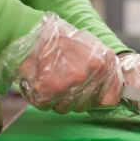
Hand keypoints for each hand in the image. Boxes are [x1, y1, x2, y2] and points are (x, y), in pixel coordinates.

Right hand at [0, 12, 122, 112]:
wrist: (28, 31)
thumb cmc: (56, 40)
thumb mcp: (89, 49)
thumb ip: (100, 70)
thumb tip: (109, 92)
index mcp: (106, 61)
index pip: (111, 98)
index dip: (97, 100)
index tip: (86, 96)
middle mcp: (95, 70)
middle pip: (86, 106)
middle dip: (72, 99)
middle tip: (60, 81)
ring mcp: (76, 80)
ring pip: (66, 108)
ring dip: (55, 100)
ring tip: (49, 78)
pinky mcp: (54, 87)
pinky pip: (47, 106)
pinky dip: (39, 97)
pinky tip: (38, 81)